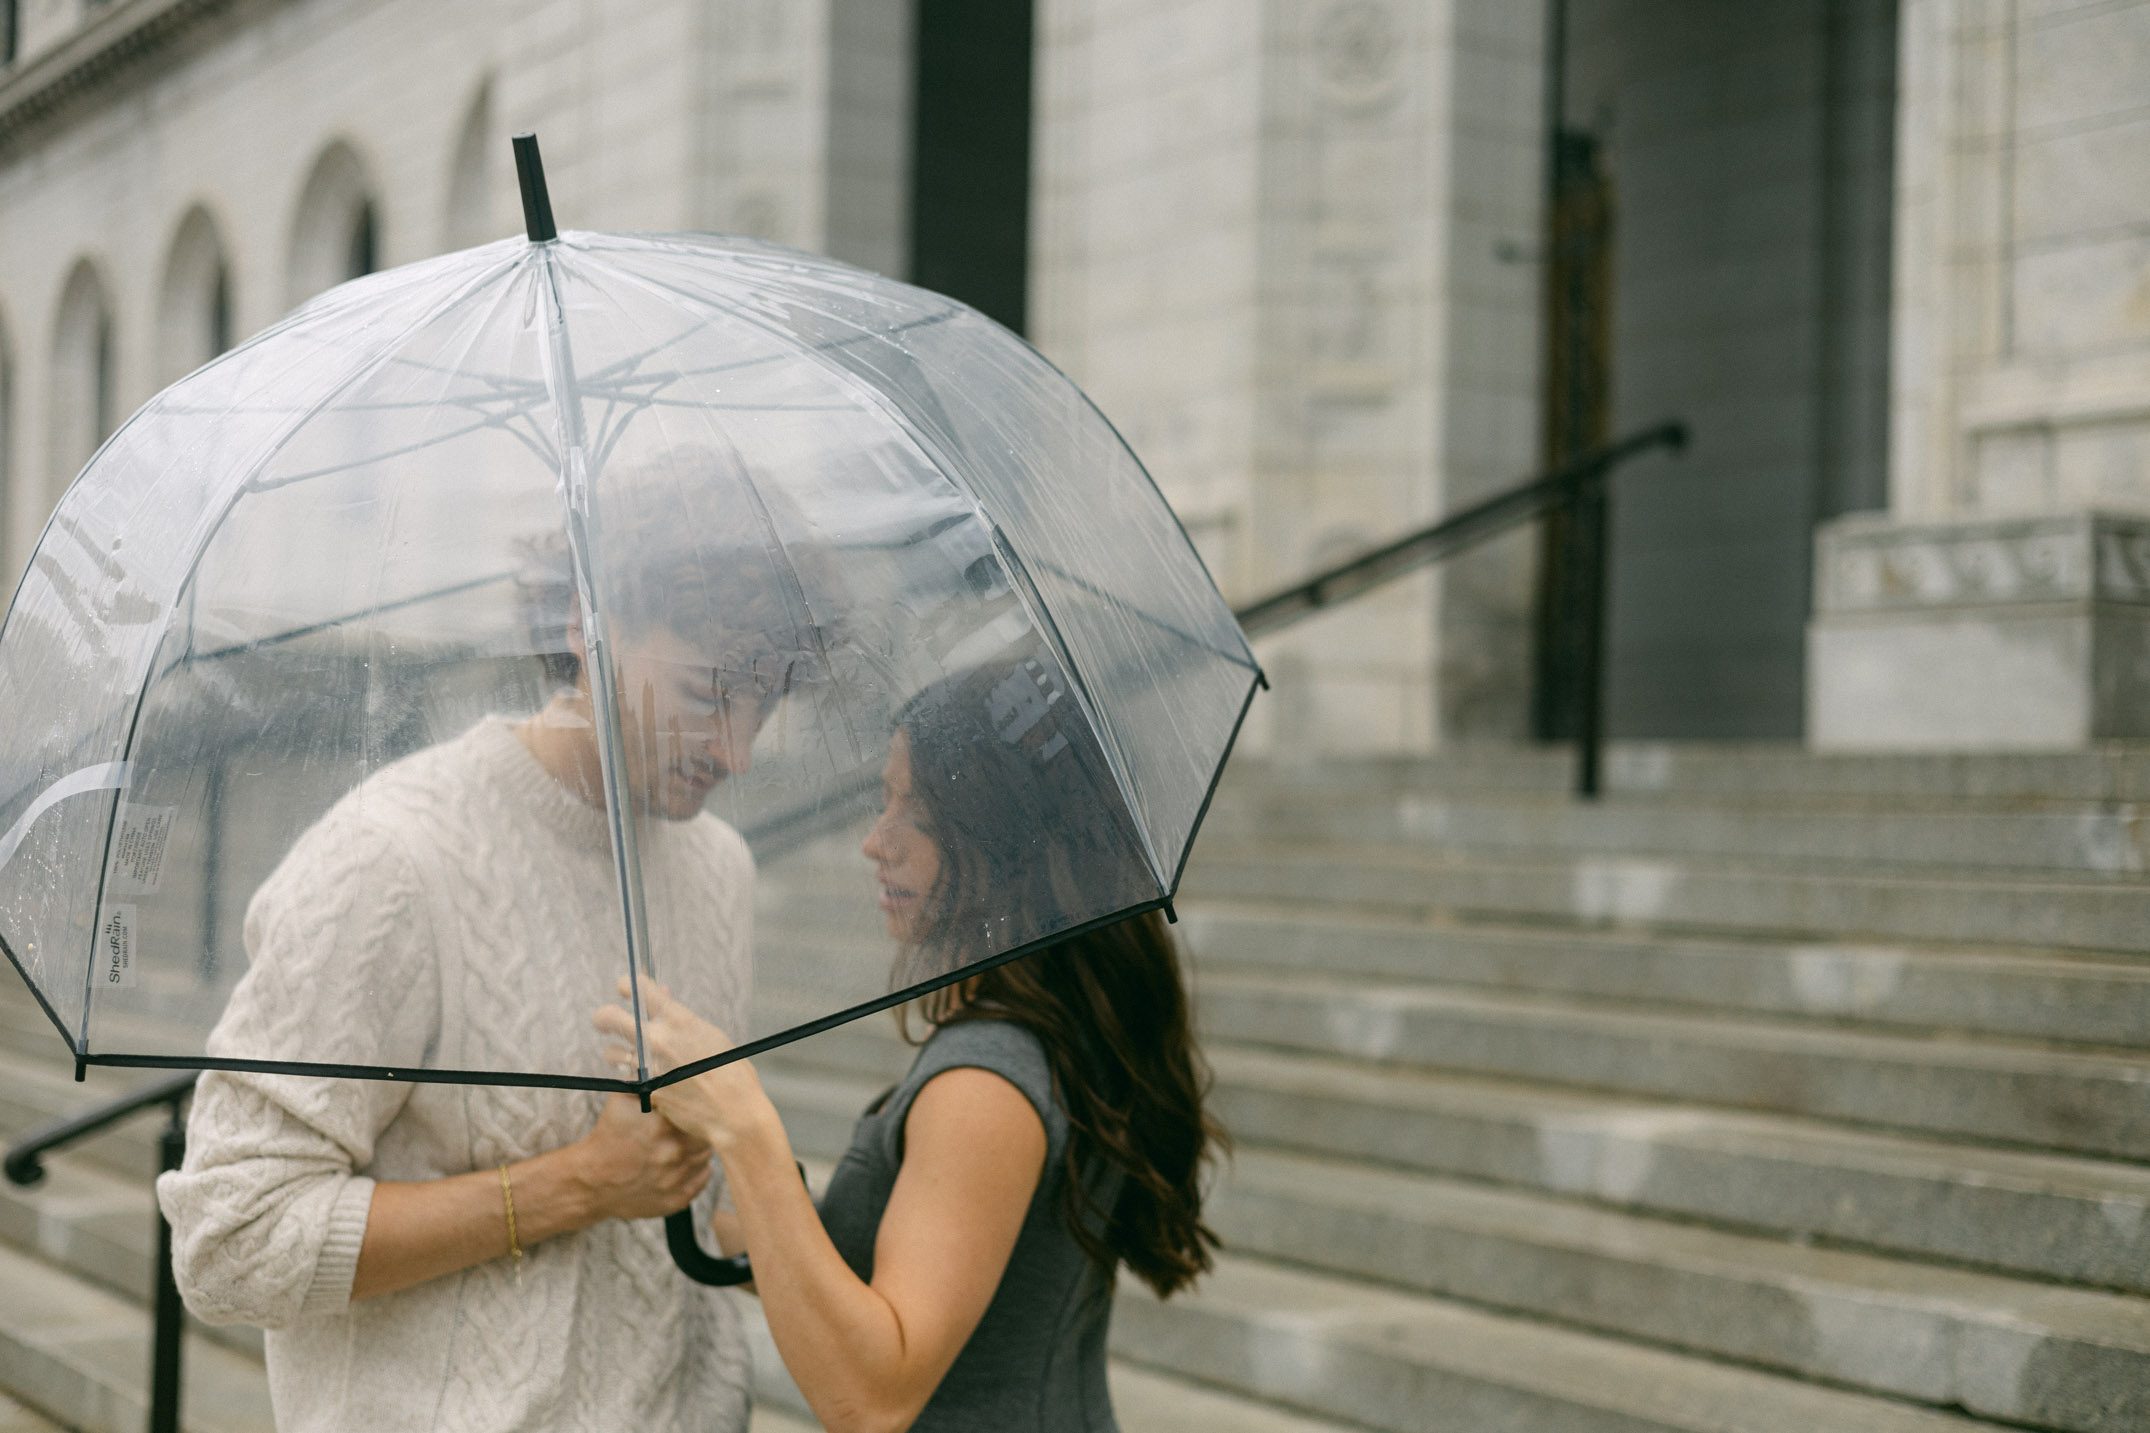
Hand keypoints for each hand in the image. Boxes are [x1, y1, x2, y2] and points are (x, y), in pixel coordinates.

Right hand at [560, 1092, 712, 1222]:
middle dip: (699, 1128)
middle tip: (691, 1124)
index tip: (692, 1107)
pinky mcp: (677, 1200)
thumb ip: (645, 1080)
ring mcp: (676, 1179)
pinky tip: (682, 1163)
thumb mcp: (621, 1102)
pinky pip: (702, 1179)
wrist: (592, 1181)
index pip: (698, 1112)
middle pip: (706, 1134)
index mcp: (660, 1126)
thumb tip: (666, 1062)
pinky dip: (696, 1170)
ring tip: (683, 1142)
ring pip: (706, 1156)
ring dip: (698, 1148)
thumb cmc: (608, 1137)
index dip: (698, 1108)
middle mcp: (672, 1154)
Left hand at [594, 980, 779, 1155]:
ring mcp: (647, 1066)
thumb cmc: (732, 1072)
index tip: (626, 989)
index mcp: (678, 1019)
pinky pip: (626, 1079)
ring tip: (626, 1056)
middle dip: (603, 1017)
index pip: (639, 988)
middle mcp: (657, 1039)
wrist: (733, 1112)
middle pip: (609, 1017)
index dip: (628, 986)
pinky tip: (644, 1079)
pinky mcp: (644, 1090)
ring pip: (611, 1052)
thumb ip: (681, 1019)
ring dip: (616, 1052)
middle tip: (604, 1021)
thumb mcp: (710, 1035)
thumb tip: (663, 1001)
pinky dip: (632, 1077)